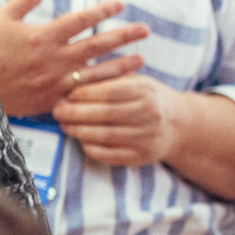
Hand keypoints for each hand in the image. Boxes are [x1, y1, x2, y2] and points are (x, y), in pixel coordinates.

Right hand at [0, 0, 149, 117]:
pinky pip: (81, 97)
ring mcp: (53, 83)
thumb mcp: (1, 17)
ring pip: (95, 74)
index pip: (81, 20)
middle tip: (145, 30)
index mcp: (42, 36)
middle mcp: (53, 59)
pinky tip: (115, 90)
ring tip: (141, 60)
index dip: (103, 11)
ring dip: (120, 66)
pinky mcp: (49, 101)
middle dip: (123, 36)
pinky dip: (99, 93)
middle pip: (97, 45)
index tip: (120, 5)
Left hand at [54, 71, 183, 168]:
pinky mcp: (141, 157)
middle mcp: (149, 115)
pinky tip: (80, 139)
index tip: (67, 94)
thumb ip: (109, 78)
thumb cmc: (146, 97)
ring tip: (64, 125)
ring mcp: (147, 138)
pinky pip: (110, 155)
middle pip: (106, 114)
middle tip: (57, 111)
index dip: (86, 93)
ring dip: (79, 131)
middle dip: (77, 113)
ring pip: (106, 136)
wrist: (177, 124)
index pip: (112, 91)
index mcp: (146, 91)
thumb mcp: (135, 81)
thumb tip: (73, 76)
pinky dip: (91, 148)